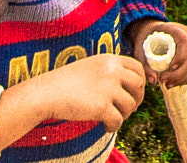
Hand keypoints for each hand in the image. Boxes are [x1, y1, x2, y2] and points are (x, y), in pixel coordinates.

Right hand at [19, 53, 146, 132]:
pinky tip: (104, 126)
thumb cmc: (65, 83)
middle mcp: (113, 71)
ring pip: (130, 105)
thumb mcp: (91, 66)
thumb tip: (130, 86)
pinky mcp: (102, 107)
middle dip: (136, 99)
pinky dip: (113, 126)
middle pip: (139, 86)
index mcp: (110, 60)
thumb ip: (110, 71)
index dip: (140, 82)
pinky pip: (118, 120)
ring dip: (124, 114)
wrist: (45, 93)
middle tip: (127, 109)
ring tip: (110, 118)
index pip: (138, 68)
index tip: (134, 93)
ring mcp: (108, 88)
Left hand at [131, 20, 186, 85]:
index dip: (181, 56)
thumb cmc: (147, 41)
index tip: (169, 68)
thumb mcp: (141, 50)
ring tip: (169, 85)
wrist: (153, 33)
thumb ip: (145, 65)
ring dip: (184, 79)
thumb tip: (153, 81)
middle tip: (163, 82)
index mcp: (178, 30)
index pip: (186, 41)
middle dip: (179, 74)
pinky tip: (181, 83)